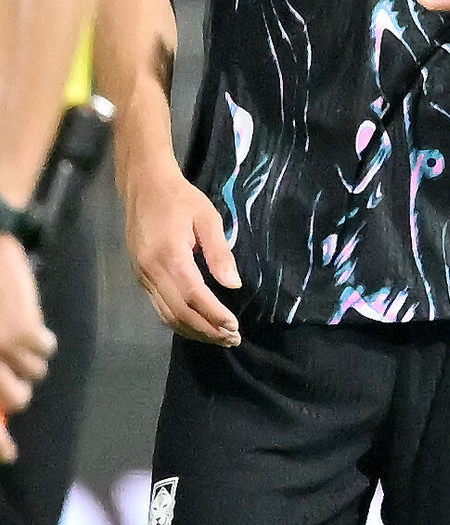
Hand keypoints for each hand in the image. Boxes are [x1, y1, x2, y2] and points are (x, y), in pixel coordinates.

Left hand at [0, 233, 56, 460]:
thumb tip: (2, 403)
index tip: (10, 455)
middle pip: (15, 400)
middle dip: (19, 392)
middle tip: (17, 377)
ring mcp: (4, 349)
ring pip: (35, 376)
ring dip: (31, 362)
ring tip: (21, 340)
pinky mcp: (26, 331)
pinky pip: (47, 351)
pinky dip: (42, 341)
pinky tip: (30, 323)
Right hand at [123, 166, 241, 344]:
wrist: (144, 186)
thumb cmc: (180, 198)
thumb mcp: (207, 216)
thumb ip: (219, 251)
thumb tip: (232, 284)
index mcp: (170, 255)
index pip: (194, 296)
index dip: (213, 315)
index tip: (234, 327)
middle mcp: (152, 271)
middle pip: (179, 312)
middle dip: (206, 330)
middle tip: (231, 339)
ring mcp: (142, 276)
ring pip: (166, 315)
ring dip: (193, 330)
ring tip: (218, 337)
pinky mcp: (140, 276)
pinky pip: (159, 307)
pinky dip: (178, 321)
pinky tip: (196, 324)